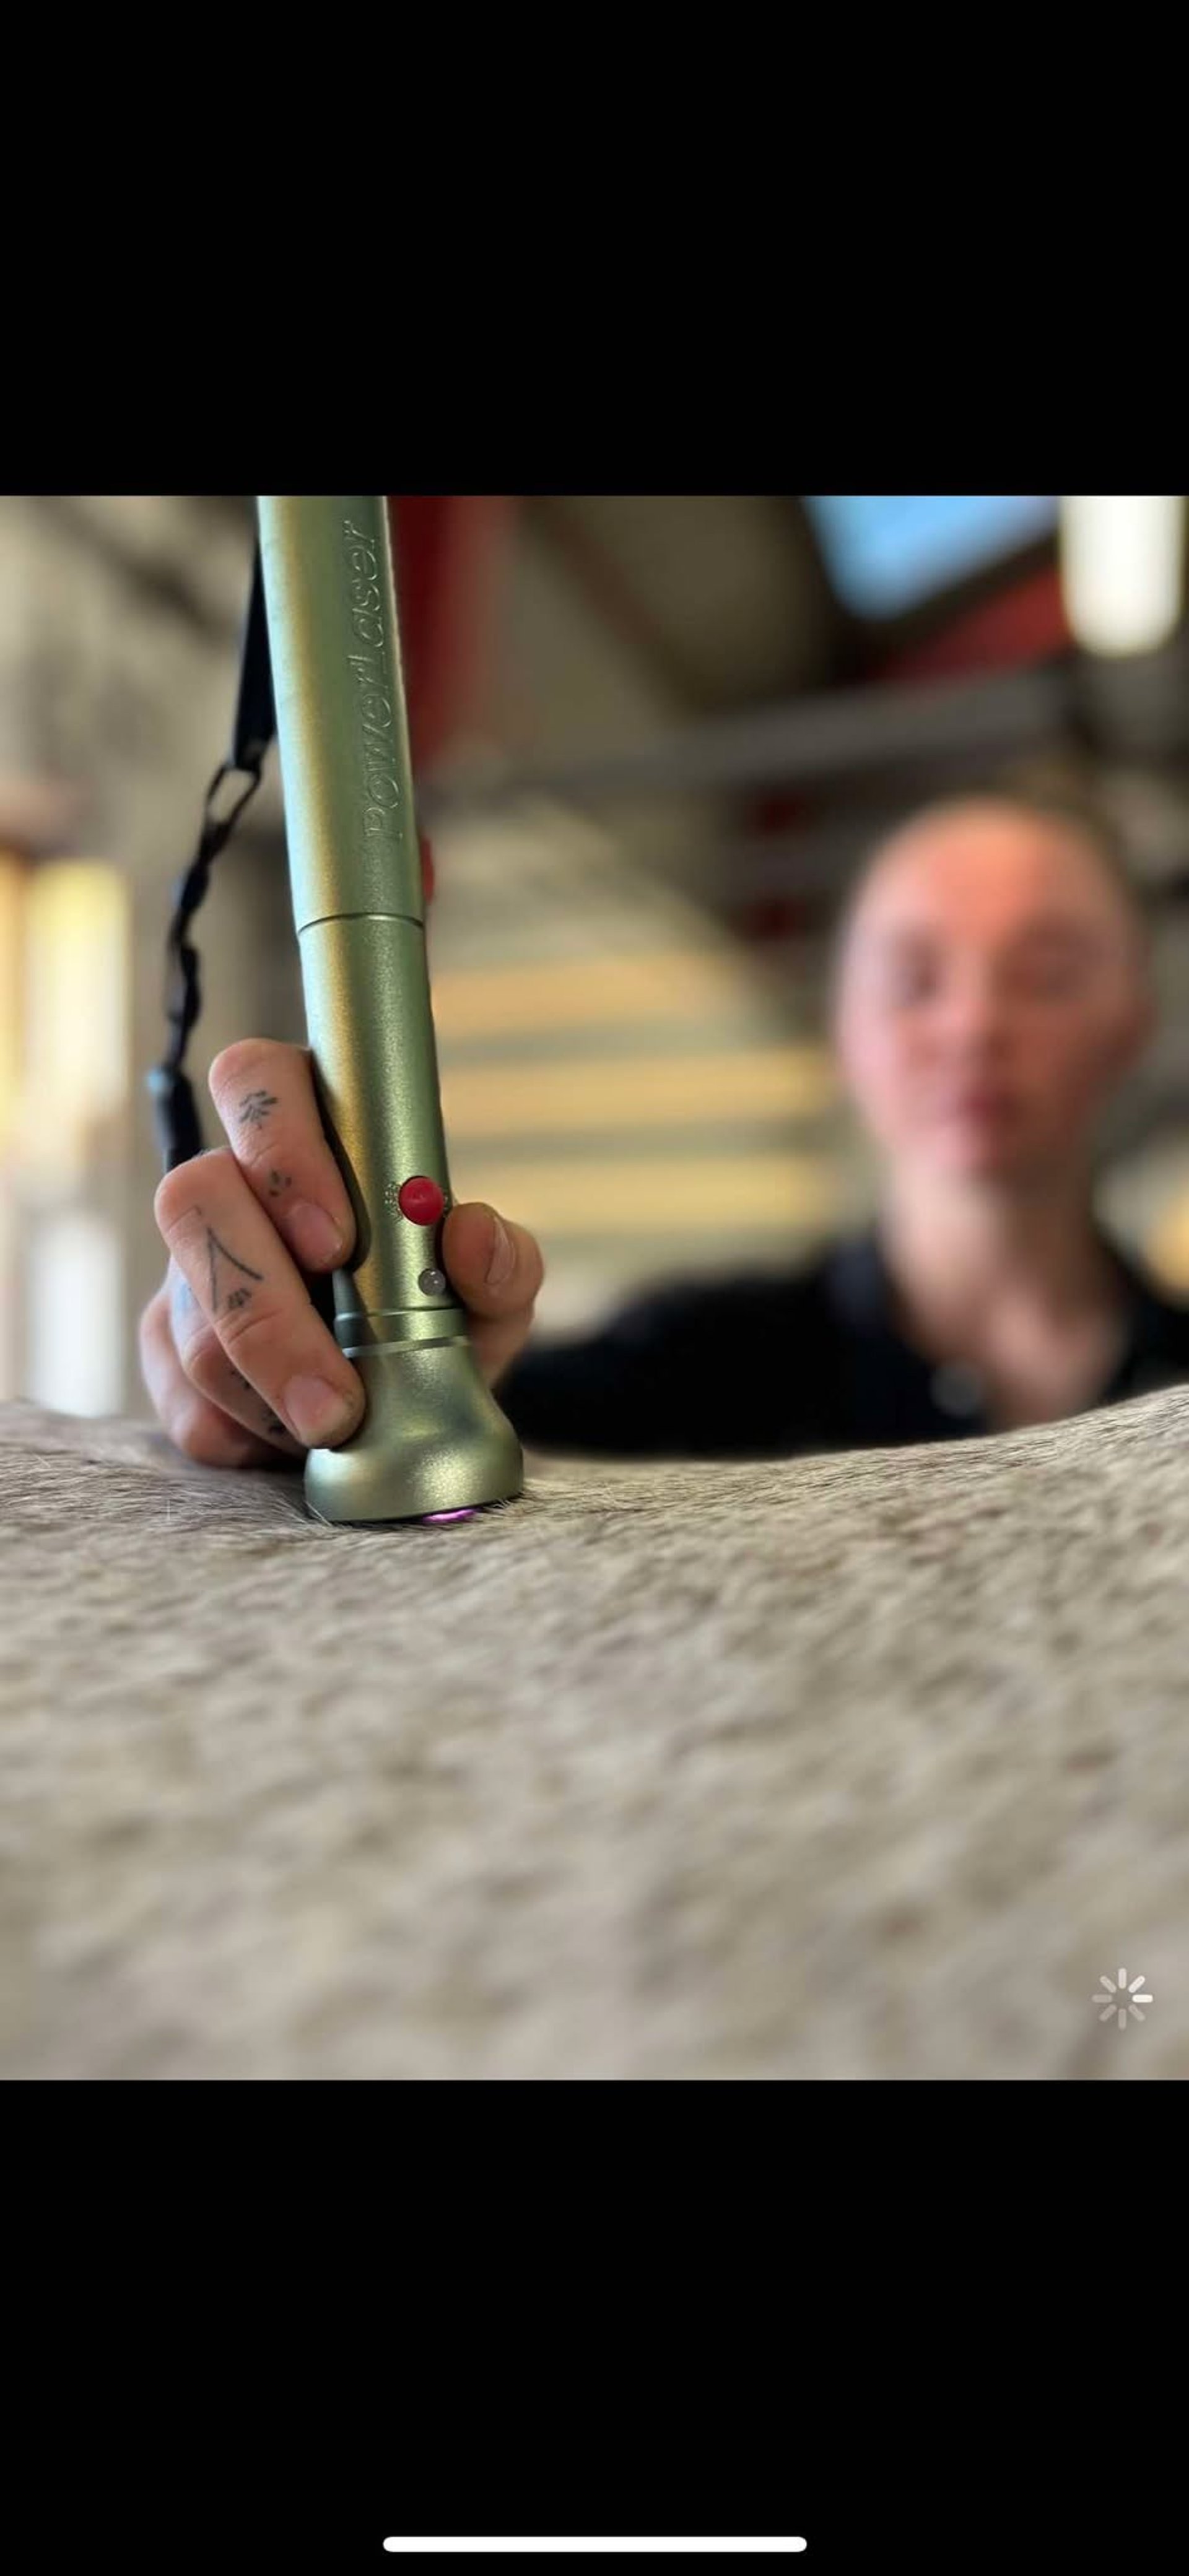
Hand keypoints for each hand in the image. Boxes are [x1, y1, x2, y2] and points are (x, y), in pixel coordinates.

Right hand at [139, 1037, 544, 1467]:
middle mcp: (232, 1188)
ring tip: (341, 1424)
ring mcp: (187, 1271)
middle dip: (264, 1307)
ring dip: (268, 1388)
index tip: (339, 1241)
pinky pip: (183, 1402)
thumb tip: (471, 1234)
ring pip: (187, 1318)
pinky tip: (298, 1441)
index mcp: (309, 1133)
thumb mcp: (494, 1295)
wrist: (415, 1409)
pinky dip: (248, 1434)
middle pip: (192, 1198)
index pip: (257, 1081)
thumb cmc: (445, 1319)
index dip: (281, 1146)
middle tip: (338, 1392)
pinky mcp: (167, 1355)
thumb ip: (501, 1262)